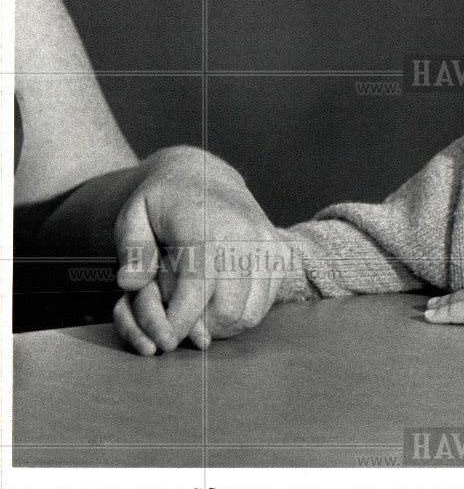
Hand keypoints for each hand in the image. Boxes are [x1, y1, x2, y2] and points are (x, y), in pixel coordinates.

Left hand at [111, 146, 289, 354]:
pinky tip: (221, 300)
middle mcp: (245, 234)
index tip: (163, 339)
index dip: (179, 323)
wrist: (204, 175)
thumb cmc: (163, 201)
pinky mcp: (280, 252)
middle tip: (179, 324)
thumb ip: (132, 250)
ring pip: (250, 312)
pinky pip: (266, 302)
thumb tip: (130, 284)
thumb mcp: (133, 215)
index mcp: (207, 225)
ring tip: (199, 314)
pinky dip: (243, 311)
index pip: (198, 291)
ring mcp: (267, 243)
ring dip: (222, 325)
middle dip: (200, 328)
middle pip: (228, 310)